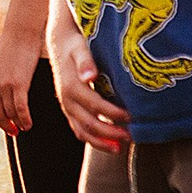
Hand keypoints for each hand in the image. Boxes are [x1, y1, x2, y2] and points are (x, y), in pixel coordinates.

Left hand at [0, 35, 39, 134]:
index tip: (2, 118)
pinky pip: (20, 109)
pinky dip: (25, 119)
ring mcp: (3, 85)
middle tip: (14, 131)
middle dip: (6, 126)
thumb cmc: (12, 46)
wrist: (21, 31)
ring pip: (9, 114)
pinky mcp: (18, 84)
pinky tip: (29, 123)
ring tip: (25, 127)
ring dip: (18, 124)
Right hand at [49, 31, 129, 153]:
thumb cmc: (76, 45)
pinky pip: (79, 130)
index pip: (95, 105)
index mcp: (72, 86)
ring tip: (120, 148)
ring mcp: (67, 107)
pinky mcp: (69, 110)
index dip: (113, 113)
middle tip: (130, 136)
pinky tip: (108, 144)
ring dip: (101, 142)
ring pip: (82, 132)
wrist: (60, 45)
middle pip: (89, 123)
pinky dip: (93, 140)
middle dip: (110, 133)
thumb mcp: (81, 47)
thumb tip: (89, 76)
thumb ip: (86, 61)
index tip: (131, 117)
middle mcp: (67, 100)